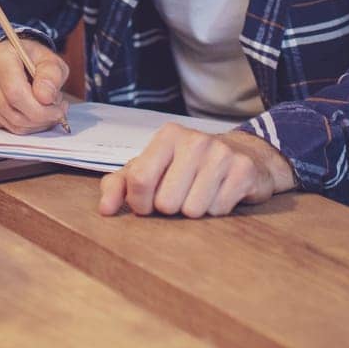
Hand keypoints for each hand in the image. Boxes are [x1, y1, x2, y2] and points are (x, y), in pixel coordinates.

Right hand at [0, 37, 70, 133]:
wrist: (11, 57)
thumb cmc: (31, 57)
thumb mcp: (50, 58)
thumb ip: (52, 75)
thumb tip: (46, 97)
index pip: (15, 92)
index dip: (40, 107)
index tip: (60, 107)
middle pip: (13, 110)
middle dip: (41, 118)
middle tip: (58, 112)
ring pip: (10, 122)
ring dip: (34, 123)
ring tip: (47, 110)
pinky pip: (4, 126)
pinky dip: (23, 126)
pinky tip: (33, 113)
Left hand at [98, 124, 295, 217]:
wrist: (242, 155)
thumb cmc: (186, 166)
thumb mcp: (150, 169)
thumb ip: (120, 185)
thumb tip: (105, 210)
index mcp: (167, 136)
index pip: (139, 180)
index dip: (140, 203)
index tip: (148, 203)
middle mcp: (194, 140)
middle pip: (166, 202)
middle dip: (170, 208)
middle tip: (180, 195)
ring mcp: (221, 154)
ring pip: (192, 211)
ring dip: (194, 211)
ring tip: (200, 194)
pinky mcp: (243, 171)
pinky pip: (217, 211)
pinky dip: (216, 210)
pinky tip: (219, 194)